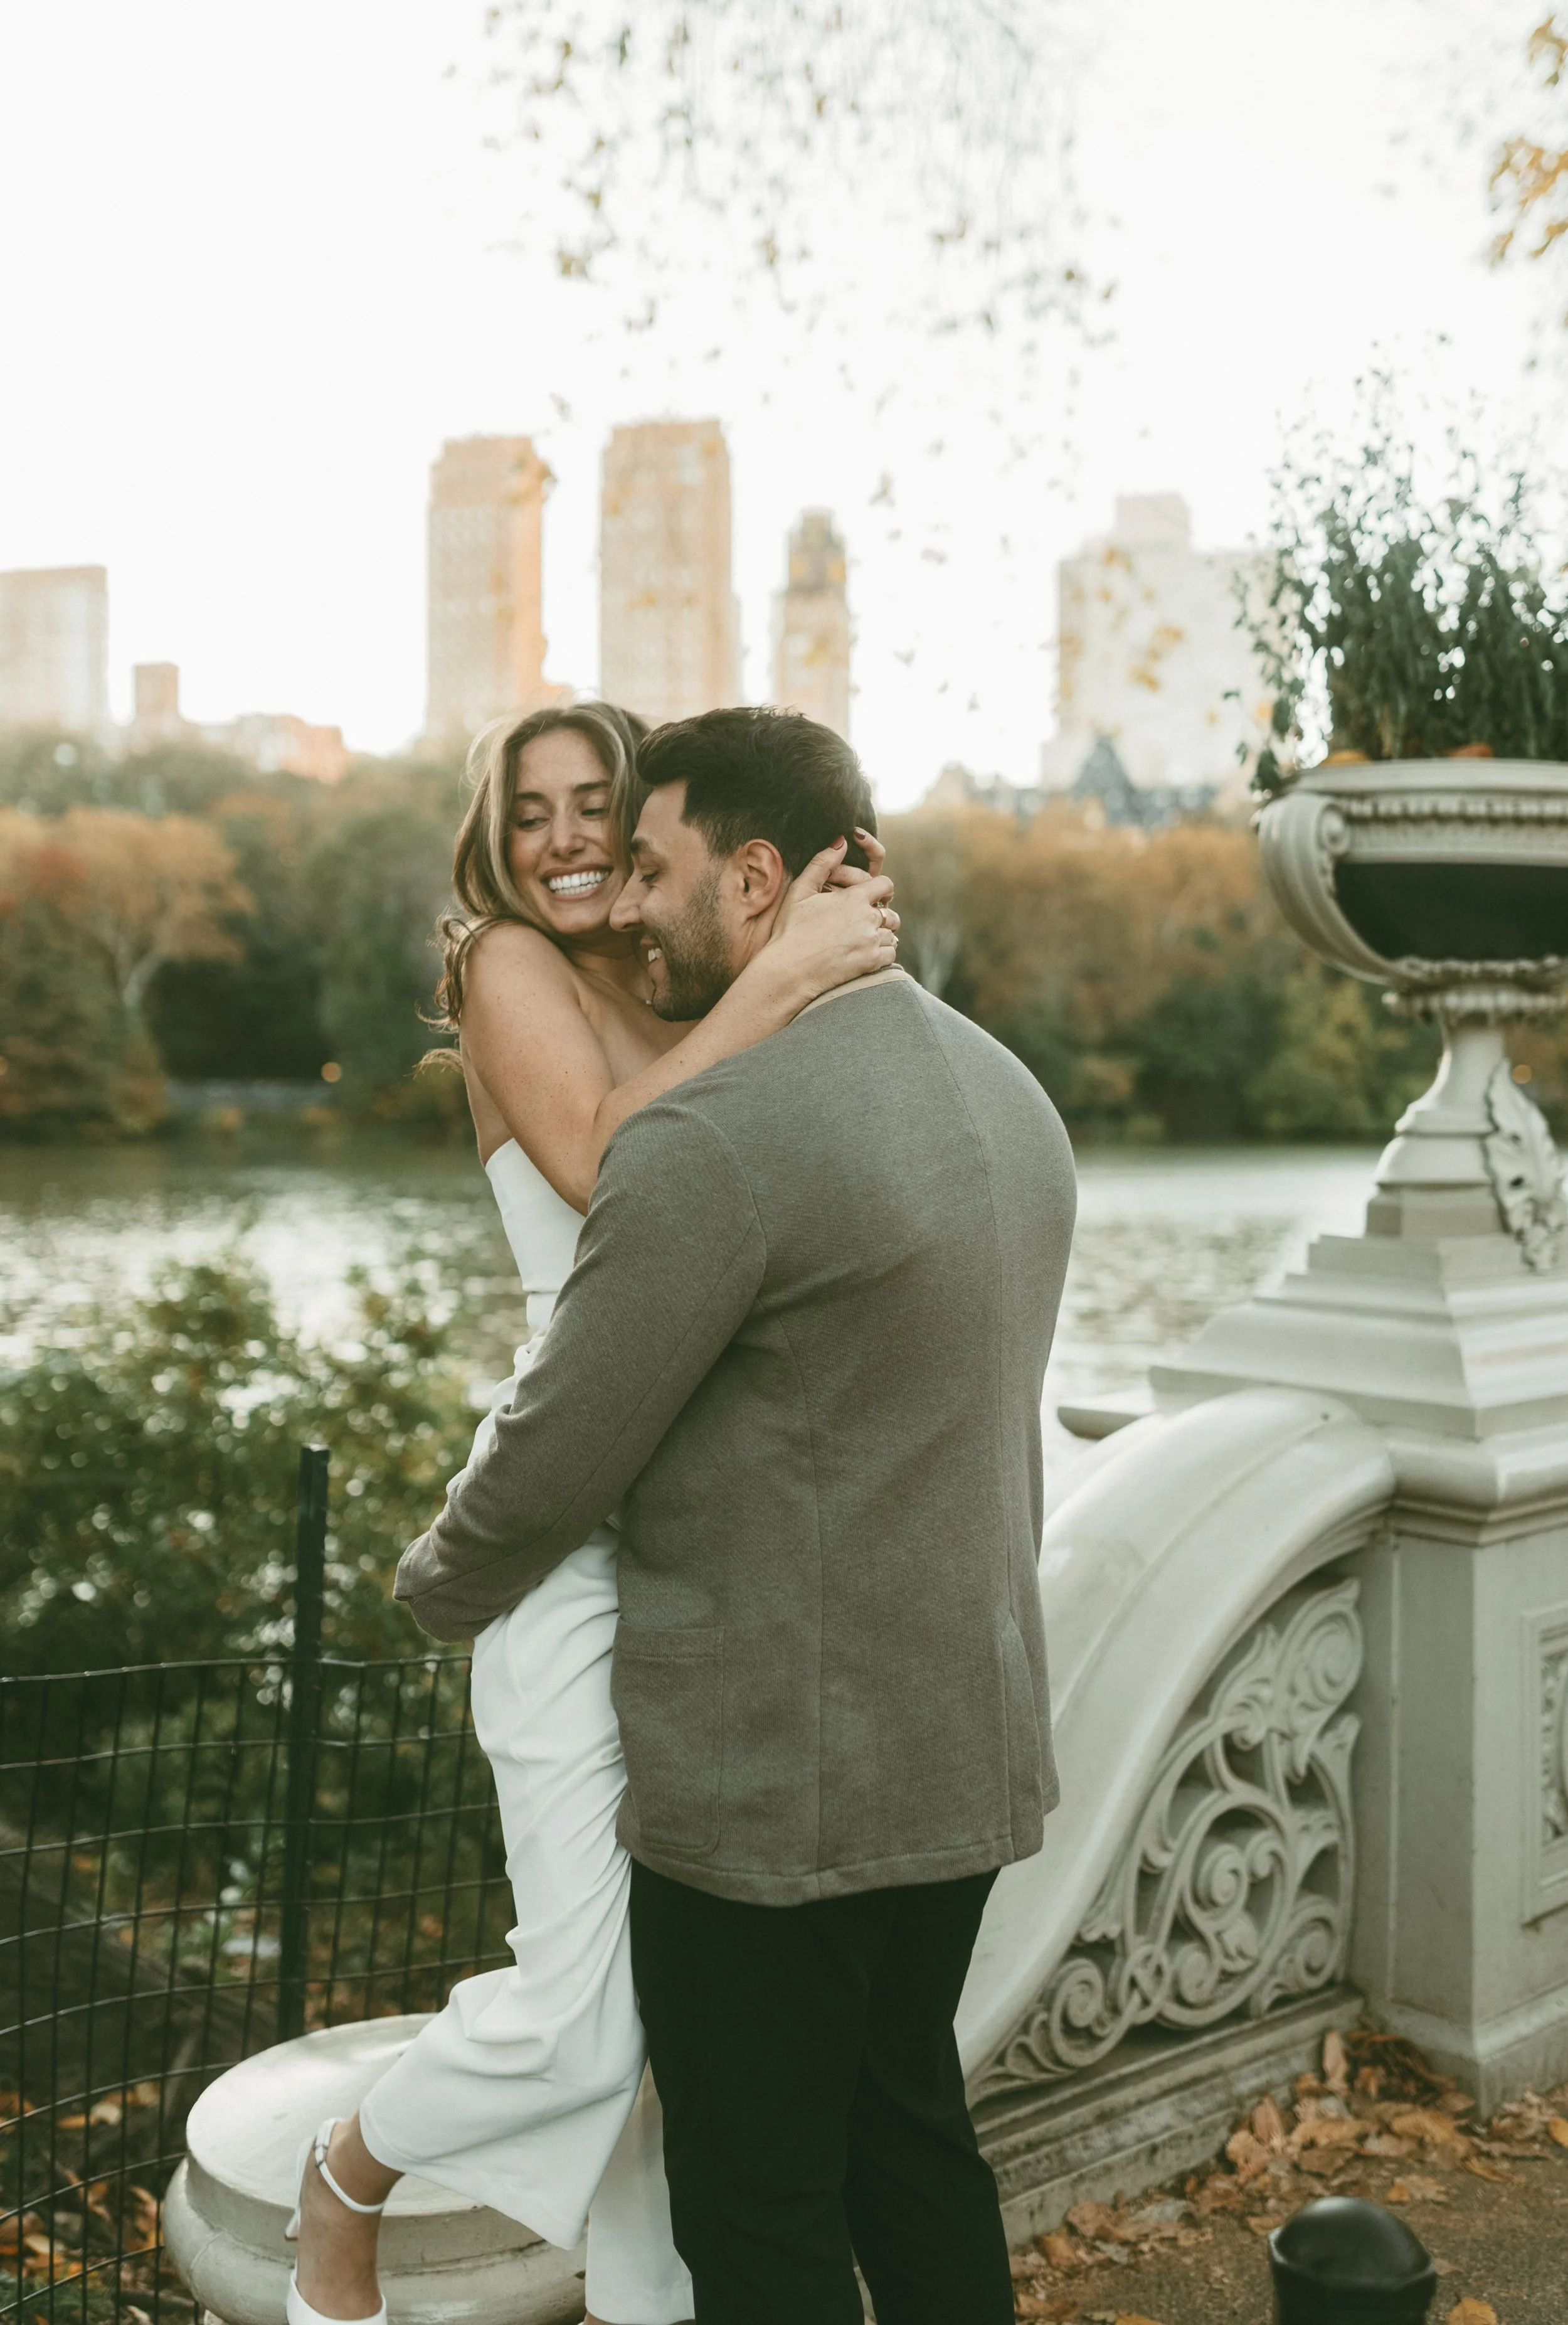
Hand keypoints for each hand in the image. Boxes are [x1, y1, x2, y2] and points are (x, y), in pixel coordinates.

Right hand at [766, 833, 899, 1002]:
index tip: (872, 895)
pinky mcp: (871, 962)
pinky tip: (869, 952)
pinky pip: (891, 953)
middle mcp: (867, 918)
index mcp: (854, 898)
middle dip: (882, 914)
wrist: (789, 969)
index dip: (880, 888)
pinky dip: (884, 951)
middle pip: (891, 911)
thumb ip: (822, 863)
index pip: (885, 884)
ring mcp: (871, 941)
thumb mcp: (801, 890)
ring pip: (892, 933)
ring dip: (883, 933)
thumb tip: (842, 841)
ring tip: (866, 937)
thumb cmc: (790, 929)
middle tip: (866, 921)